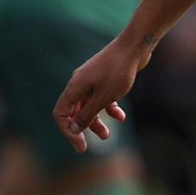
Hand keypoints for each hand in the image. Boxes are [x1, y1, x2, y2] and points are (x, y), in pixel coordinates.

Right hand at [53, 35, 143, 153]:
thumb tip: (74, 129)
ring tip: (108, 135)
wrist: (135, 47)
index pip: (61, 114)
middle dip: (81, 129)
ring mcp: (91, 80)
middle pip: (73, 112)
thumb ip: (87, 115)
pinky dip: (108, 108)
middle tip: (88, 147)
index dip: (68, 131)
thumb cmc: (119, 72)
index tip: (81, 146)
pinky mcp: (104, 78)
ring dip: (96, 122)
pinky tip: (120, 116)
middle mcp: (79, 83)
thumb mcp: (103, 98)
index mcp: (74, 87)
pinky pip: (101, 98)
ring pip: (88, 106)